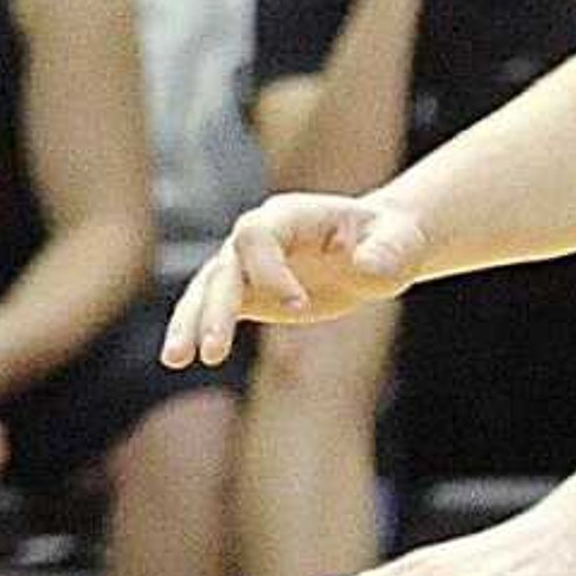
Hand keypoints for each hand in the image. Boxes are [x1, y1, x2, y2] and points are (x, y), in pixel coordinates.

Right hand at [165, 190, 429, 365]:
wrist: (378, 250)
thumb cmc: (392, 241)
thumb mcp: (400, 242)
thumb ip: (386, 252)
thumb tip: (365, 267)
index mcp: (293, 215)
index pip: (258, 235)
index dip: (268, 270)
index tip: (298, 306)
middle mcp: (259, 235)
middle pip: (225, 267)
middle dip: (216, 309)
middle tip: (213, 352)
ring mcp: (247, 264)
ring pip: (206, 290)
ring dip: (189, 323)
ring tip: (174, 360)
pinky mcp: (248, 293)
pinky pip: (211, 309)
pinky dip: (194, 331)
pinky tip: (177, 359)